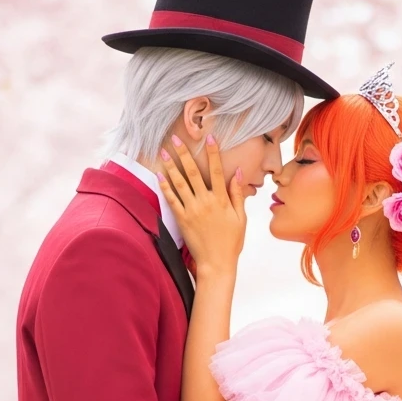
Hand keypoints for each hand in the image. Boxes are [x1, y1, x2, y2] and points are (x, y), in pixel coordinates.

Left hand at [157, 134, 244, 274]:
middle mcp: (206, 202)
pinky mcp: (182, 219)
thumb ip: (237, 194)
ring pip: (179, 183)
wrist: (216, 263)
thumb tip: (237, 172)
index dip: (213, 152)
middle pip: (193, 172)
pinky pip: (171, 199)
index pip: (217, 171)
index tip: (209, 137)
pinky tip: (160, 174)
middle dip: (184, 153)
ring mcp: (192, 210)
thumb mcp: (241, 218)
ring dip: (171, 165)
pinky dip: (165, 186)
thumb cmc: (232, 242)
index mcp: (221, 200)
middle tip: (175, 139)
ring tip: (164, 151)